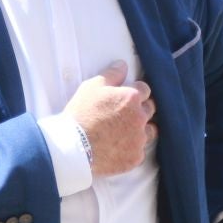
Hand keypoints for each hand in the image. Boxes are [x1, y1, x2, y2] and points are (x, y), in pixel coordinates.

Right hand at [64, 60, 154, 177]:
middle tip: (124, 114)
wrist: (73, 147)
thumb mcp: (92, 87)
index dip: (134, 92)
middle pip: (150, 109)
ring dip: (141, 130)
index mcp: (132, 98)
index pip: (144, 89)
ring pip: (149, 131)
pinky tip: (119, 148)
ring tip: (125, 133)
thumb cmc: (81, 113)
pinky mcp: (135, 158)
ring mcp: (139, 139)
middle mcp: (141, 118)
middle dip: (140, 109)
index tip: (125, 97)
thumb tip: (123, 65)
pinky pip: (139, 151)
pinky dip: (132, 149)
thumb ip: (112, 74)